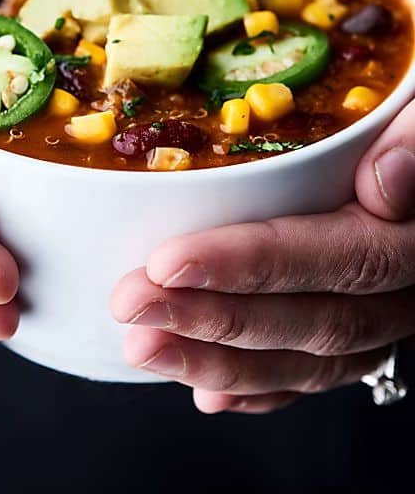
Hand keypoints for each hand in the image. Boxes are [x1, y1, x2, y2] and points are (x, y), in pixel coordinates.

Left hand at [112, 99, 414, 412]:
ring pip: (306, 358)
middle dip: (212, 318)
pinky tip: (207, 390)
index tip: (168, 261)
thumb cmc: (410, 128)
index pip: (337, 257)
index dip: (251, 264)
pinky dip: (260, 388)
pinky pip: (314, 374)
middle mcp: (407, 289)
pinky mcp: (362, 329)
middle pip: (311, 318)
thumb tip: (384, 181)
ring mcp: (385, 316)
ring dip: (218, 360)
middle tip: (132, 304)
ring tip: (144, 347)